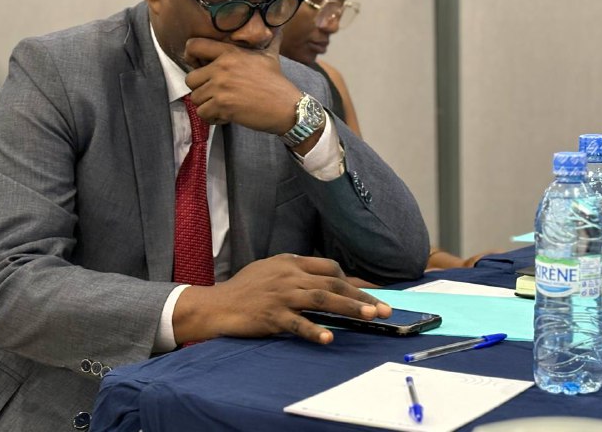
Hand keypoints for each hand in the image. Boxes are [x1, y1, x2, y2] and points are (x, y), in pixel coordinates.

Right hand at [172, 254, 391, 344]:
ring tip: (371, 316)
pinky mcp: (272, 316)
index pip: (329, 267)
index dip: (351, 280)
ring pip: (322, 299)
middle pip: (333, 283)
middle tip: (384, 308)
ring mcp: (281, 296)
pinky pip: (297, 324)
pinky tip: (329, 339)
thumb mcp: (270, 269)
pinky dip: (314, 331)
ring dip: (350, 308)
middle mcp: (289, 276)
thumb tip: (322, 278)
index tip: (370, 292)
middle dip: (362, 296)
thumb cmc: (244, 288)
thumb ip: (294, 271)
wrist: (217, 304)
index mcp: (290, 263)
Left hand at [183, 36, 298, 133]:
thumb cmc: (277, 83)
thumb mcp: (270, 56)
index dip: (191, 57)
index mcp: (230, 52)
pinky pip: (203, 113)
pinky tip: (226, 115)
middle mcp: (222, 67)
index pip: (194, 45)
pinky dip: (213, 117)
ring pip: (195, 98)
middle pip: (190, 79)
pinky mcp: (222, 106)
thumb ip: (268, 41)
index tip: (199, 67)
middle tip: (215, 94)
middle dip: (201, 88)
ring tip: (223, 106)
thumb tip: (279, 28)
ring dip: (207, 105)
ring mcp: (220, 87)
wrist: (286, 108)